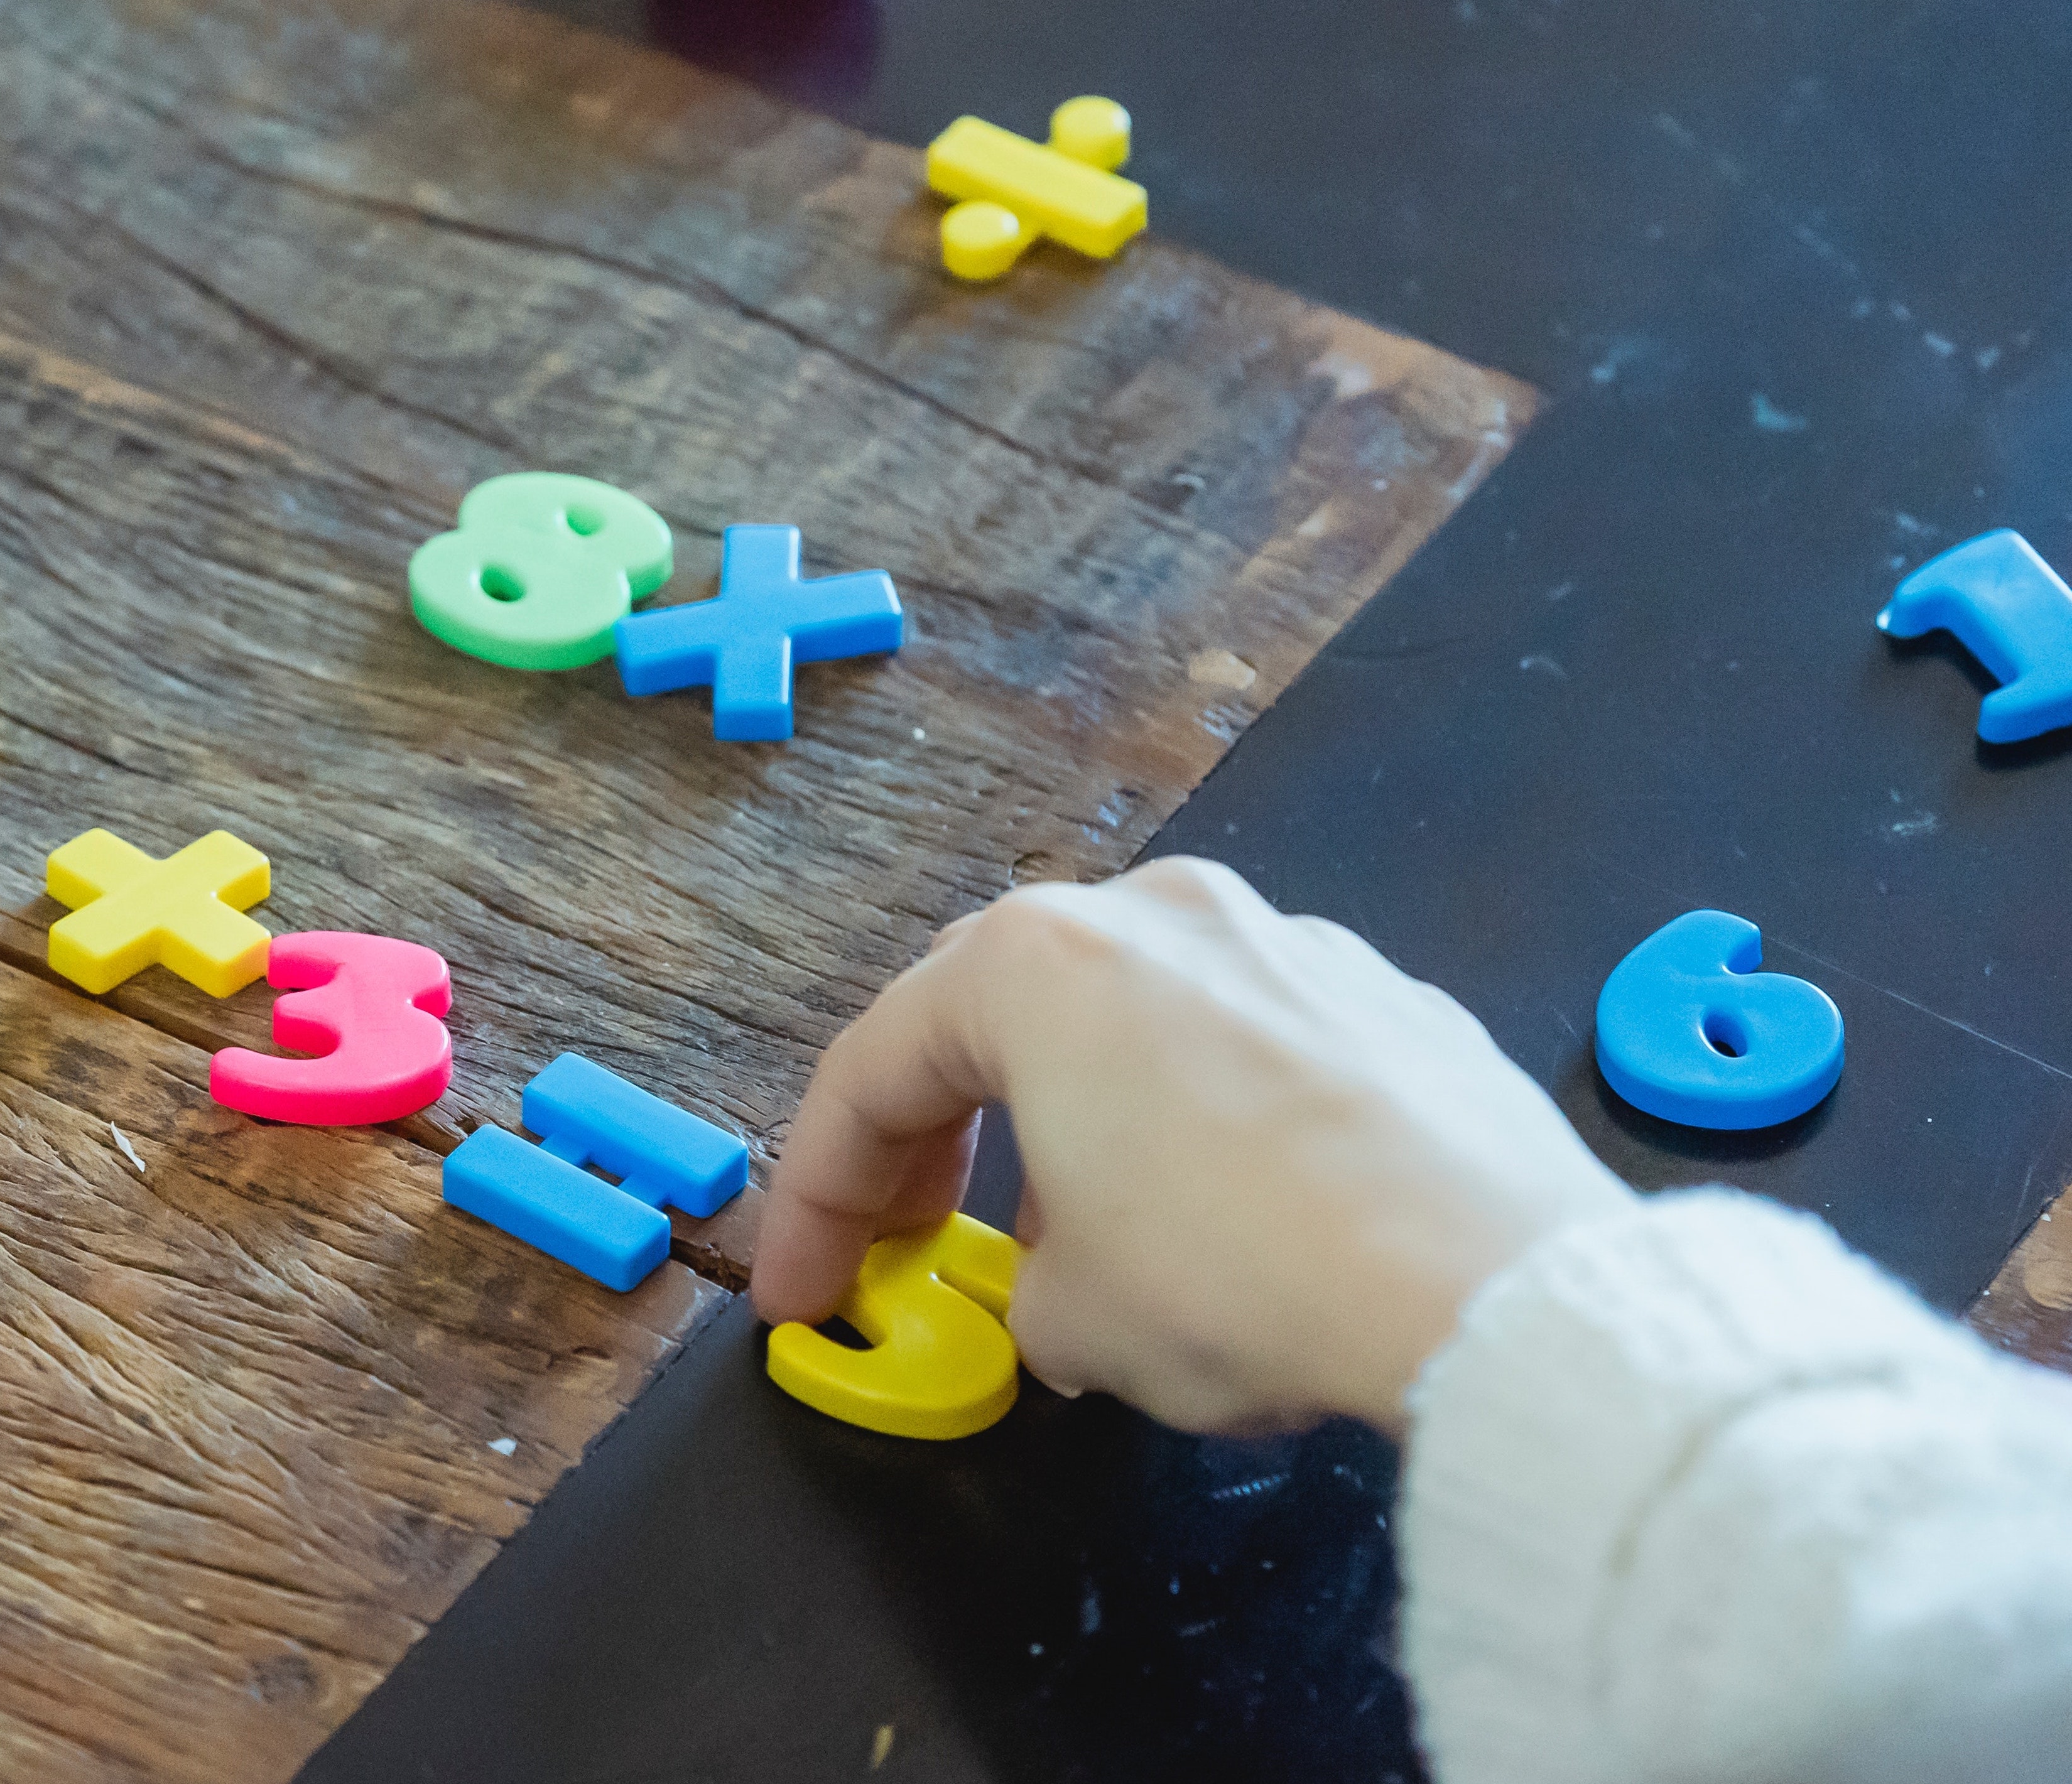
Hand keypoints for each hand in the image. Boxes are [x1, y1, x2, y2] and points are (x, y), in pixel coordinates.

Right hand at [750, 858, 1632, 1436]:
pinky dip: (1209, 1131)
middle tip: (913, 1244)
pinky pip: (1255, 1058)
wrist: (1495, 1288)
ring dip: (1084, 1132)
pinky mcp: (1393, 998)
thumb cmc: (1246, 1277)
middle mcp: (1160, 916)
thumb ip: (1028, 1287)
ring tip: (1095, 1246)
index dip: (818, 1200)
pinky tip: (1238, 1225)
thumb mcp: (1073, 1324)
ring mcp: (1290, 941)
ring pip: (1136, 1031)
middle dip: (941, 1142)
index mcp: (1040, 965)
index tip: (804, 1294)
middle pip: (998, 1022)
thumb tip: (1071, 1284)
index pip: (874, 1071)